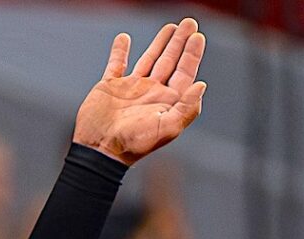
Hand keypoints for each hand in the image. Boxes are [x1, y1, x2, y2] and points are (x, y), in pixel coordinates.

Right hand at [73, 18, 206, 165]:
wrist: (101, 149)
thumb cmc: (134, 144)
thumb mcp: (166, 128)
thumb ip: (186, 108)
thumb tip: (201, 85)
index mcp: (166, 102)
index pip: (184, 73)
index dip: (192, 55)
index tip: (198, 37)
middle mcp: (151, 93)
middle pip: (170, 62)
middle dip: (180, 43)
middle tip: (189, 23)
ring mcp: (131, 89)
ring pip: (149, 59)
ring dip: (159, 43)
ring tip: (170, 27)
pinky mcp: (110, 87)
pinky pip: (116, 65)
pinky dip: (120, 51)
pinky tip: (124, 38)